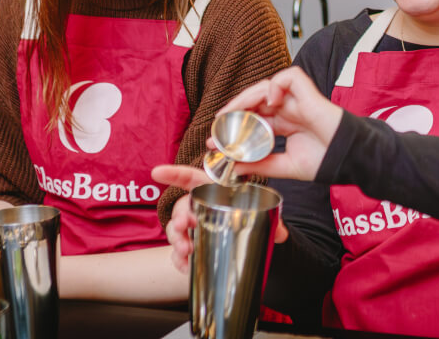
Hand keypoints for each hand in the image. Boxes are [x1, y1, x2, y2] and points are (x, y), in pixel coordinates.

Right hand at [151, 165, 289, 273]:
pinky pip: (178, 252)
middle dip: (178, 218)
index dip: (173, 173)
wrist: (247, 236)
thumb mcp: (261, 213)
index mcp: (212, 191)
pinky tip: (185, 266)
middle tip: (183, 227)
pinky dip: (179, 260)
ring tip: (185, 249)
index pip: (190, 178)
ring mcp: (193, 228)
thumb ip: (271, 220)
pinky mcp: (192, 245)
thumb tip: (281, 233)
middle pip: (180, 209)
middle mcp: (198, 207)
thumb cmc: (247, 214)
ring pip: (176, 231)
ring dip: (177, 240)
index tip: (157, 172)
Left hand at [219, 67, 342, 180]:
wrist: (347, 160)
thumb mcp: (284, 166)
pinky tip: (269, 103)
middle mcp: (288, 109)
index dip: (234, 125)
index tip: (216, 139)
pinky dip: (275, 86)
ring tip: (234, 113)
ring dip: (247, 98)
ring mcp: (297, 99)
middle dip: (234, 110)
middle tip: (219, 123)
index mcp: (283, 124)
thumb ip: (260, 164)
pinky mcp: (308, 91)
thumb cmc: (324, 161)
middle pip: (255, 100)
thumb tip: (234, 167)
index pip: (253, 118)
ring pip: (266, 86)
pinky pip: (288, 77)